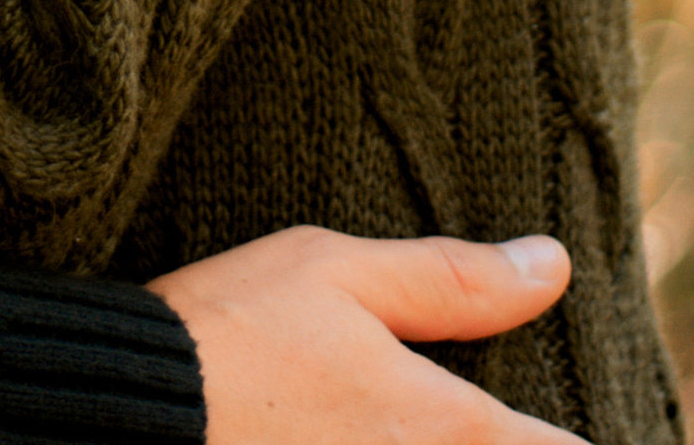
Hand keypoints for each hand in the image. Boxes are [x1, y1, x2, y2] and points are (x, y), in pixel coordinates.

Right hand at [155, 227, 577, 443]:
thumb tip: (553, 265)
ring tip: (400, 425)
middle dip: (500, 443)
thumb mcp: (337, 271)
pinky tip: (357, 438)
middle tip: (472, 419)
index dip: (565, 437)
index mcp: (447, 427)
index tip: (551, 421)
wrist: (128, 422)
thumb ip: (453, 278)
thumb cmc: (232, 335)